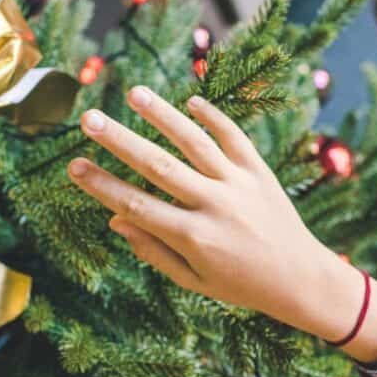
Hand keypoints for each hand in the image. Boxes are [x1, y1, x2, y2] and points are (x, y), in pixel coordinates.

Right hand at [67, 87, 376, 363]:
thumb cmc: (240, 284)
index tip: (73, 165)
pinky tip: (190, 100)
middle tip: (88, 118)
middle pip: (158, 166)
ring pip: (195, 142)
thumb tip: (115, 219)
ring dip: (164, 115)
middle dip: (120, 140)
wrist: (302, 278)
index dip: (102, 185)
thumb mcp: (193, 280)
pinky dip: (214, 117)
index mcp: (193, 237)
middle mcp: (214, 206)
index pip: (136, 204)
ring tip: (134, 93)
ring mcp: (239, 185)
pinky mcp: (260, 172)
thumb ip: (154, 250)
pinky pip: (234, 137)